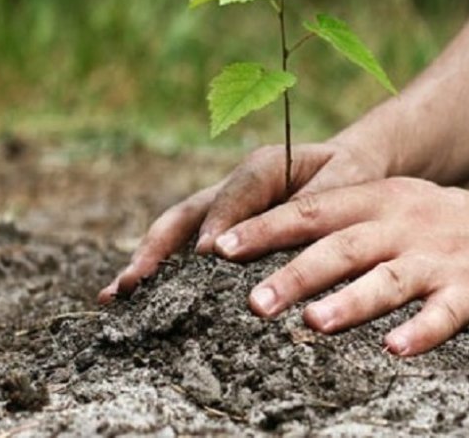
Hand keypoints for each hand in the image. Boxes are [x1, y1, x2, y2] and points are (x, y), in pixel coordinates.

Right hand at [98, 138, 389, 302]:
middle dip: (157, 248)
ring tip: (114, 297)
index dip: (220, 223)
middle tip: (133, 283)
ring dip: (146, 263)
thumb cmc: (353, 174)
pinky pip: (185, 250)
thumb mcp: (348, 180)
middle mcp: (233, 187)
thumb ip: (318, 201)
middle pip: (185, 214)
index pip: (235, 194)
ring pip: (176, 233)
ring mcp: (221, 210)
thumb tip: (286, 230)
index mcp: (264, 166)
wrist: (351, 167)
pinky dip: (159, 273)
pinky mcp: (220, 231)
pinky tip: (132, 302)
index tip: (208, 255)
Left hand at [212, 178, 468, 355]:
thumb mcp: (393, 204)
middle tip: (253, 302)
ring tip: (313, 324)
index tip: (219, 248)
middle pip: (342, 247)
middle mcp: (403, 224)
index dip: (265, 228)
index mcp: (378, 200)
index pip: (312, 211)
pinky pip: (444, 313)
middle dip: (295, 273)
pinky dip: (420, 332)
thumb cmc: (443, 223)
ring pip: (388, 279)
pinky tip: (395, 350)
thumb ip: (340, 220)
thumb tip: (266, 243)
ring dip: (350, 302)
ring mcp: (439, 257)